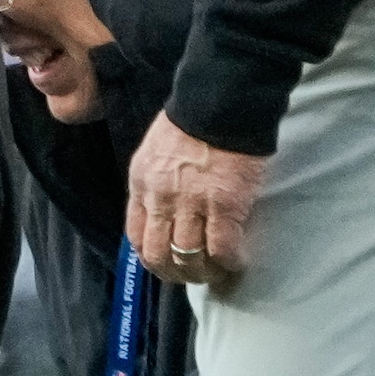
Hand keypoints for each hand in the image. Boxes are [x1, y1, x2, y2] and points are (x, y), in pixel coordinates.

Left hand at [124, 113, 268, 295]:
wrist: (222, 101)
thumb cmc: (193, 121)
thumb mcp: (156, 152)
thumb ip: (155, 183)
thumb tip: (164, 212)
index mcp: (142, 184)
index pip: (136, 237)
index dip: (152, 259)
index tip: (169, 264)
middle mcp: (160, 198)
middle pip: (158, 255)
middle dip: (176, 274)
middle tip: (196, 274)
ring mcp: (191, 203)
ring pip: (188, 257)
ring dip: (205, 272)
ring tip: (219, 270)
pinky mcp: (224, 204)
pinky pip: (222, 248)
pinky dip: (230, 262)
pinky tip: (237, 261)